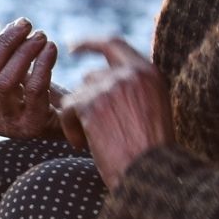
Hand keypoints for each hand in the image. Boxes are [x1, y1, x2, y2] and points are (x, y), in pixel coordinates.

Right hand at [0, 17, 73, 142]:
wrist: (79, 124)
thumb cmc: (46, 98)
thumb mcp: (15, 77)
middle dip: (4, 43)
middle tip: (25, 23)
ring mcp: (10, 126)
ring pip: (5, 82)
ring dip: (23, 52)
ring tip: (41, 35)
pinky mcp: (34, 127)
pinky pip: (33, 90)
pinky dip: (41, 65)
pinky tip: (51, 48)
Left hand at [59, 38, 172, 187]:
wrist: (150, 175)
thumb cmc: (149, 152)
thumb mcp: (150, 109)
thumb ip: (129, 88)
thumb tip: (88, 76)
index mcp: (149, 73)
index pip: (113, 43)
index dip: (90, 43)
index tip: (72, 47)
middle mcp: (132, 74)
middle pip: (91, 78)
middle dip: (84, 102)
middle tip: (86, 128)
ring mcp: (112, 86)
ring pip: (76, 96)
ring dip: (78, 120)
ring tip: (95, 142)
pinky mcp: (92, 104)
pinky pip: (67, 110)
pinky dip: (71, 130)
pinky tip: (85, 145)